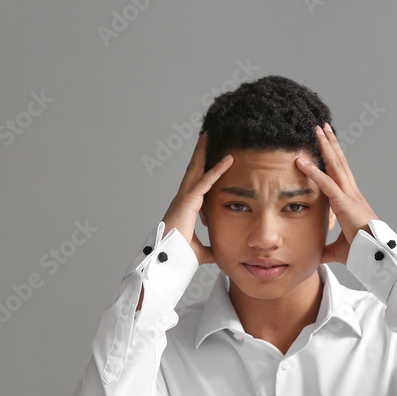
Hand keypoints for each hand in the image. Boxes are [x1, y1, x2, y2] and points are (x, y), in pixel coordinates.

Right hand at [161, 131, 233, 265]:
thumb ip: (210, 249)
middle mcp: (183, 199)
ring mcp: (184, 198)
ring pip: (197, 169)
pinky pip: (206, 181)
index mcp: (185, 207)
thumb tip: (219, 253)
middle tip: (206, 136)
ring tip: (209, 135)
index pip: (196, 183)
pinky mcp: (188, 201)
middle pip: (193, 170)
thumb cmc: (178, 255)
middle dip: (200, 152)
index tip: (207, 156)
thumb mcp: (200, 251)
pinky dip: (217, 169)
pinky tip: (228, 160)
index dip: (202, 168)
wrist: (168, 260)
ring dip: (204, 152)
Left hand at [295, 123, 379, 265]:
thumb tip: (316, 252)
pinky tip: (301, 162)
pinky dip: (313, 171)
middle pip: (339, 162)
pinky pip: (326, 183)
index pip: (340, 174)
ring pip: (335, 165)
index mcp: (351, 200)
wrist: (375, 255)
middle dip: (330, 143)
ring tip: (318, 128)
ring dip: (325, 146)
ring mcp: (349, 196)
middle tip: (323, 127)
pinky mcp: (344, 203)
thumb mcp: (339, 249)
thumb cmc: (362, 252)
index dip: (333, 158)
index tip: (327, 144)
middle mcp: (351, 193)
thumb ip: (327, 247)